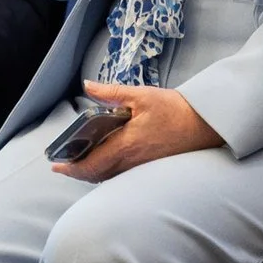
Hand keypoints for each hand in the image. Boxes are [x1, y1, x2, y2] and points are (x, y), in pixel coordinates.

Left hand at [50, 80, 221, 181]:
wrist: (205, 125)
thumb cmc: (175, 109)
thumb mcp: (142, 95)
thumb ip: (111, 93)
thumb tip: (88, 85)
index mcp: (126, 144)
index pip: (92, 163)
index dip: (71, 167)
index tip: (57, 165)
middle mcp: (132, 161)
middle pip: (97, 175)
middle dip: (77, 172)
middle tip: (63, 165)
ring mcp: (142, 167)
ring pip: (109, 177)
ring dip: (91, 172)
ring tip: (79, 162)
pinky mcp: (151, 167)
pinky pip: (122, 175)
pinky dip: (108, 171)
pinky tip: (105, 161)